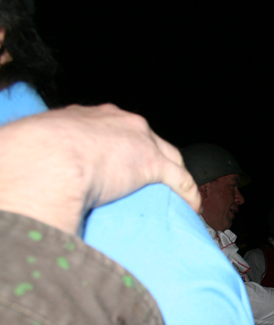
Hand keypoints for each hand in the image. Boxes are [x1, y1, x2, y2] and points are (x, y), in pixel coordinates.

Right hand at [0, 104, 200, 233]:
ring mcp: (139, 140)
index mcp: (85, 118)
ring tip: (176, 194)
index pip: (110, 130)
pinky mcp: (152, 163)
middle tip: (149, 179)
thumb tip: (36, 187)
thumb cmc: (29, 158)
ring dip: (175, 174)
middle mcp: (117, 121)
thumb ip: (43, 162)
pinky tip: (192, 206)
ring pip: (170, 155)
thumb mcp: (34, 153)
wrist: (46, 158)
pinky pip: (180, 179)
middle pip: (146, 139)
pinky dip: (188, 192)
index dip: (116, 147)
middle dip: (151, 156)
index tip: (114, 164)